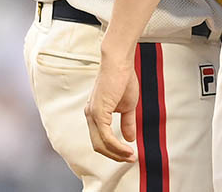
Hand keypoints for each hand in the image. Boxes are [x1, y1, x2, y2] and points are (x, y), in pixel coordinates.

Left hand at [84, 46, 139, 161]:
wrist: (119, 63)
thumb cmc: (123, 78)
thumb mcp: (128, 105)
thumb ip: (127, 122)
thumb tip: (129, 138)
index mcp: (96, 114)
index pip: (101, 140)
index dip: (115, 150)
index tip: (129, 154)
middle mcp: (90, 116)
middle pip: (98, 146)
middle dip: (115, 156)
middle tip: (130, 159)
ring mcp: (92, 115)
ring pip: (101, 144)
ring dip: (117, 153)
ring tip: (131, 156)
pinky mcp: (98, 112)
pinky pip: (106, 136)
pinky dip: (117, 146)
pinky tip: (128, 148)